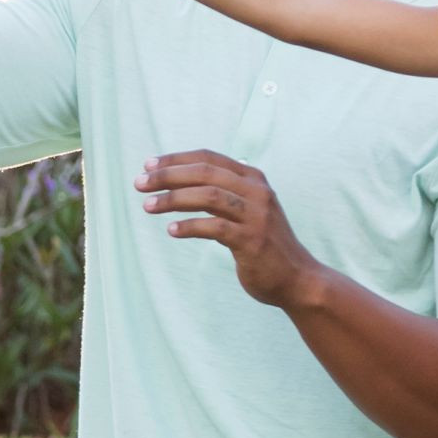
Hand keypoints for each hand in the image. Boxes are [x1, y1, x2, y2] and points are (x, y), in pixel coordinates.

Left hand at [139, 150, 319, 308]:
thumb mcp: (247, 210)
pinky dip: (189, 227)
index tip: (148, 166)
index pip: (209, 158)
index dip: (176, 159)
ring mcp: (256, 215)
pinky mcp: (252, 240)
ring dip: (173, 199)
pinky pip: (214, 227)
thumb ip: (223, 194)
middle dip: (168, 176)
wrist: (298, 278)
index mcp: (253, 179)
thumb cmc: (265, 244)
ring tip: (148, 206)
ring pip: (208, 195)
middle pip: (205, 172)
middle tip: (140, 184)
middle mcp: (257, 191)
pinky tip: (171, 230)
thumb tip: (181, 183)